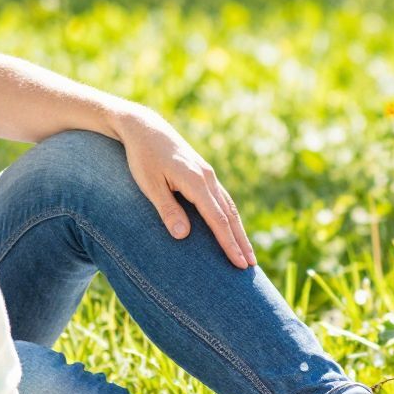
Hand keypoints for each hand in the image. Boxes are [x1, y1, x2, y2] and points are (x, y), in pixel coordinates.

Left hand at [114, 106, 254, 268]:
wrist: (144, 128)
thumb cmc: (142, 157)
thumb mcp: (149, 184)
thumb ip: (166, 209)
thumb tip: (183, 236)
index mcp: (196, 181)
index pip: (217, 219)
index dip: (228, 243)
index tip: (238, 263)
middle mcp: (208, 178)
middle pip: (229, 215)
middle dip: (240, 242)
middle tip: (250, 266)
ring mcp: (208, 175)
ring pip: (229, 207)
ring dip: (238, 231)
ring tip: (247, 253)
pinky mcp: (203, 174)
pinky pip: (222, 199)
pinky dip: (230, 217)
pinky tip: (231, 228)